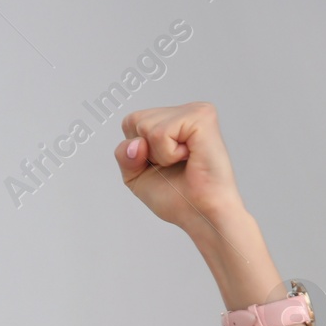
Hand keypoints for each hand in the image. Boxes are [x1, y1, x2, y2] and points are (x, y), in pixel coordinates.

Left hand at [115, 102, 245, 232]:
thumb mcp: (135, 175)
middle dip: (144, 152)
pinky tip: (189, 158)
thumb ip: (124, 154)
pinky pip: (159, 133)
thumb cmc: (176, 197)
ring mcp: (195, 111)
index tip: (161, 165)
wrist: (200, 214)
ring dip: (158, 155)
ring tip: (183, 162)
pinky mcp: (201, 117)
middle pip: (134, 120)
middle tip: (173, 165)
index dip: (135, 151)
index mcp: (173, 120)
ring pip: (145, 126)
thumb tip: (137, 143)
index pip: (131, 122)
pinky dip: (167, 154)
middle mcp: (186, 111)